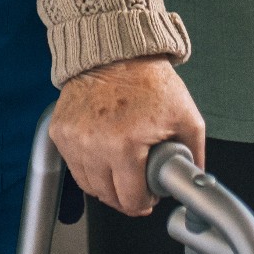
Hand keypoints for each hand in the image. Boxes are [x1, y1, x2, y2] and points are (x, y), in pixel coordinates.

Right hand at [51, 56, 204, 216]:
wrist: (115, 51)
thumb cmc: (148, 80)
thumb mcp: (185, 115)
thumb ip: (194, 153)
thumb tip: (194, 179)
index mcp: (125, 146)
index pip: (131, 200)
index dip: (146, 201)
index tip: (150, 194)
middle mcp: (94, 145)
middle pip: (108, 197)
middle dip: (127, 196)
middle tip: (138, 182)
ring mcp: (73, 139)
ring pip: (88, 186)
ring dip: (106, 184)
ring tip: (121, 167)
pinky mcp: (59, 132)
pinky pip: (73, 166)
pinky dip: (88, 166)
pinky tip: (103, 153)